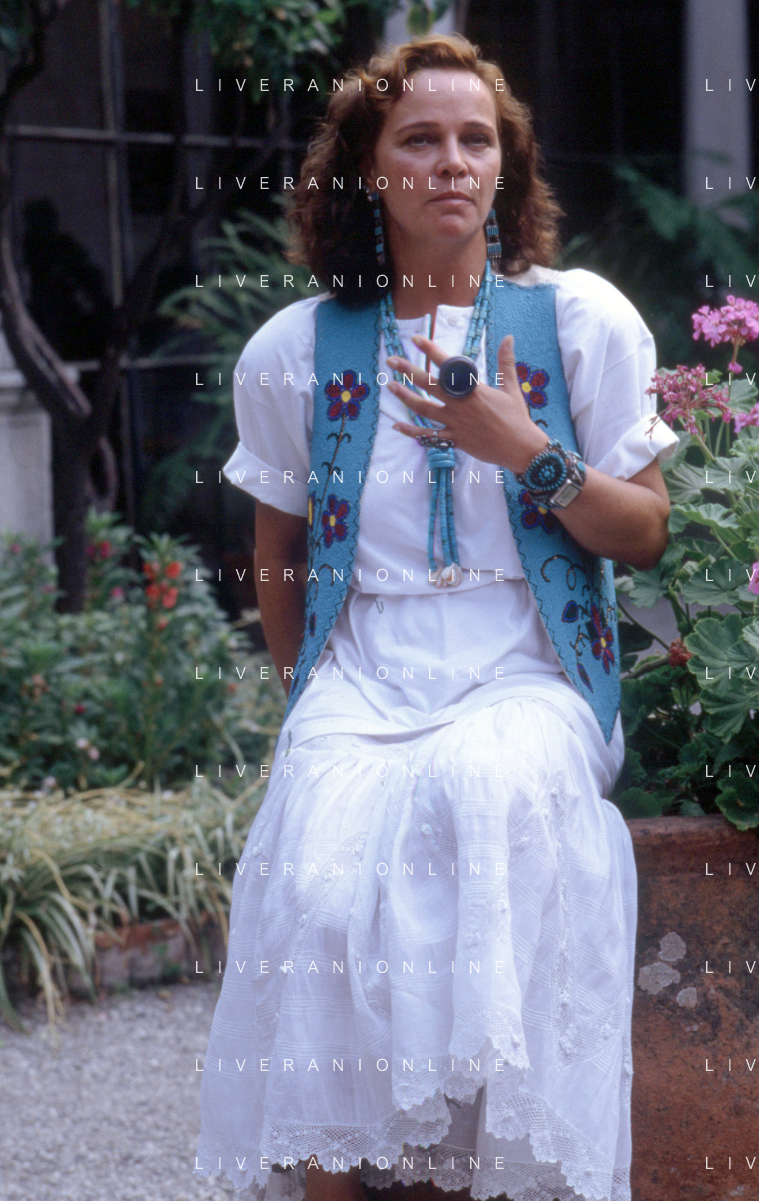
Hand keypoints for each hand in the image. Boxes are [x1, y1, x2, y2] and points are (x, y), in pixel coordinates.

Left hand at [386, 332, 549, 473]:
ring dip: (405, 397)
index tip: (416, 340)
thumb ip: (506, 362)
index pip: (448, 365)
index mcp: (473, 389)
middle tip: (391, 361)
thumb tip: (509, 337)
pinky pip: (429, 436)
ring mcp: (456, 423)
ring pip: (424, 408)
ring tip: (390, 386)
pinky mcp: (455, 439)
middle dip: (408, 371)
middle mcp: (460, 404)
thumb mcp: (512, 387)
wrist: (520, 448)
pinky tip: (397, 426)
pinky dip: (412, 432)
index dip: (431, 351)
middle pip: (429, 384)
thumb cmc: (517, 416)